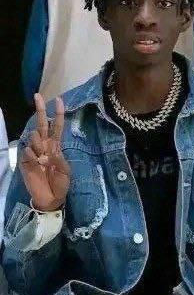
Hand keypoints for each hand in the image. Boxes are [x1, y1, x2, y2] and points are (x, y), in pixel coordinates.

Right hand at [20, 93, 70, 211]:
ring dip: (39, 143)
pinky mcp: (25, 160)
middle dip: (41, 110)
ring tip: (43, 158)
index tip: (59, 99)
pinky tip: (36, 163)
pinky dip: (33, 156)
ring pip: (34, 137)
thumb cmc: (61, 184)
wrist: (50, 198)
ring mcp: (34, 152)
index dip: (58, 113)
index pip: (57, 126)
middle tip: (38, 96)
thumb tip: (49, 151)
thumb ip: (59, 159)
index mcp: (56, 146)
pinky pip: (28, 151)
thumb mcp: (66, 172)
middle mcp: (45, 146)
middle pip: (42, 124)